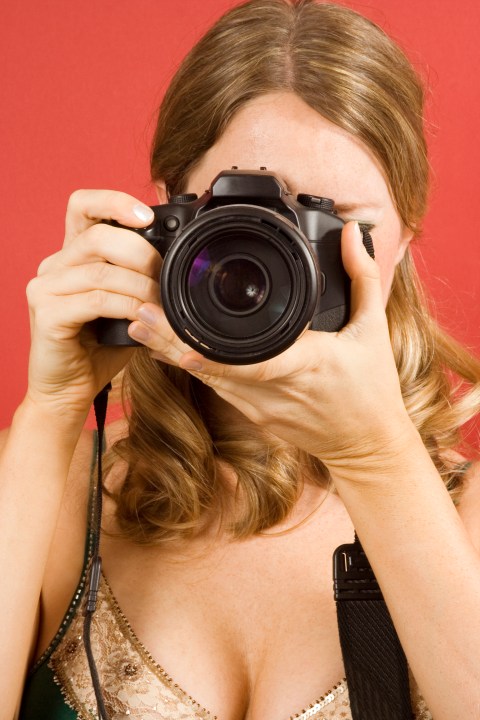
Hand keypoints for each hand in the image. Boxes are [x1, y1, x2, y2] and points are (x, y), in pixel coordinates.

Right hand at [25, 190, 160, 417]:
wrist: (69, 390)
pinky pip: (96, 300)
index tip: (148, 216)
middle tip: (163, 277)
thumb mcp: (127, 305)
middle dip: (141, 254)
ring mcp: (45, 288)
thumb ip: (140, 280)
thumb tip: (177, 262)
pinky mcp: (47, 314)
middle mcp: (53, 265)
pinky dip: (126, 307)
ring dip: (140, 286)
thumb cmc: (100, 348)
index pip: (84, 205)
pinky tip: (142, 318)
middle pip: (98, 235)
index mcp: (72, 255)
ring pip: (101, 270)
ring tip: (159, 304)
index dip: (115, 201)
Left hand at [129, 221, 414, 474]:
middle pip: (213, 368)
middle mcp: (275, 390)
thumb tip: (353, 234)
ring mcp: (260, 407)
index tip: (174, 333)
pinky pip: (216, 388)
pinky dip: (193, 365)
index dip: (209, 353)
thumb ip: (362, 278)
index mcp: (306, 365)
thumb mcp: (373, 330)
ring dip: (172, 352)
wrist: (366, 445)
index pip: (251, 362)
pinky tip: (167, 347)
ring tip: (140, 324)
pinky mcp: (254, 416)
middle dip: (170, 342)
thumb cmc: (372, 389)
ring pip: (207, 380)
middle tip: (138, 314)